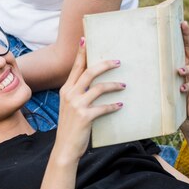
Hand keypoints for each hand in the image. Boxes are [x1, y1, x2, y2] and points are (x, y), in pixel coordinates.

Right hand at [56, 39, 124, 161]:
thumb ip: (78, 94)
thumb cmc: (70, 127)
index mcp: (66, 89)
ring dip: (113, 85)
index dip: (81, 53)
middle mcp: (69, 94)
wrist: (65, 148)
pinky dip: (113, 105)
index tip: (85, 39)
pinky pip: (103, 107)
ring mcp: (76, 105)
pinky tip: (120, 105)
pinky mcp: (85, 117)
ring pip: (98, 88)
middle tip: (117, 61)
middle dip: (104, 64)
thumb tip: (95, 84)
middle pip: (89, 72)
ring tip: (123, 85)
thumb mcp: (69, 107)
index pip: (75, 67)